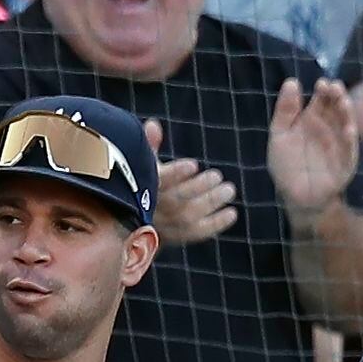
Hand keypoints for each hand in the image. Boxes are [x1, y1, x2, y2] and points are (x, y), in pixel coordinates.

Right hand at [145, 118, 236, 245]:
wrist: (130, 221)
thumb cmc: (139, 184)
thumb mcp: (140, 164)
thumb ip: (149, 145)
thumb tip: (154, 124)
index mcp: (142, 187)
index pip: (159, 181)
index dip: (176, 173)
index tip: (193, 164)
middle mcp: (152, 208)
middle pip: (177, 200)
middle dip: (199, 187)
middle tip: (217, 175)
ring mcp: (164, 224)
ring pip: (189, 215)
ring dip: (211, 202)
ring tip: (229, 189)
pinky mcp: (176, 237)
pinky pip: (197, 232)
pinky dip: (216, 224)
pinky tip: (232, 213)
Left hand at [265, 76, 359, 222]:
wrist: (296, 197)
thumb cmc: (287, 165)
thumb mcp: (279, 135)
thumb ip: (285, 111)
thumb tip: (292, 81)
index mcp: (312, 119)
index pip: (321, 99)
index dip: (323, 90)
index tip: (321, 83)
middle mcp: (329, 127)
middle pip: (335, 108)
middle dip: (336, 96)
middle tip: (333, 86)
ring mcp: (339, 143)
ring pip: (346, 124)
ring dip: (346, 112)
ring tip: (343, 101)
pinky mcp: (345, 162)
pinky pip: (349, 150)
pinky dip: (350, 140)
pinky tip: (349, 130)